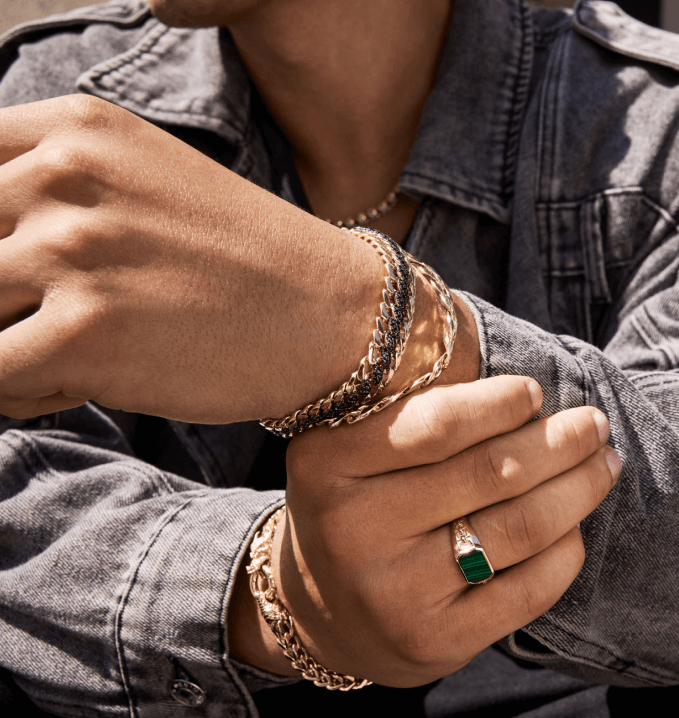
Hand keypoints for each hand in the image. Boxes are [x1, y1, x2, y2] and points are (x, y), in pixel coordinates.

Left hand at [0, 96, 384, 421]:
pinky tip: (84, 380)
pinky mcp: (85, 331)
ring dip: (12, 344)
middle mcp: (64, 177)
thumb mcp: (144, 187)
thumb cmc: (245, 261)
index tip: (24, 274)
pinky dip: (25, 388)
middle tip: (60, 316)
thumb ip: (52, 198)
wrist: (326, 313)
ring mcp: (71, 252)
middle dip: (3, 299)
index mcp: (76, 130)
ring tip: (78, 349)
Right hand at [230, 376, 620, 685]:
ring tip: (604, 464)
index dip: (500, 404)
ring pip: (517, 528)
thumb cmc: (351, 506)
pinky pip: (527, 591)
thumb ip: (413, 414)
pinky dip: (565, 552)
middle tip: (594, 423)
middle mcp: (354, 529)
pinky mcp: (434, 641)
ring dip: (578, 489)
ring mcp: (394, 592)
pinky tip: (575, 526)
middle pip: (488, 474)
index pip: (436, 424)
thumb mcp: (351, 447)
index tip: (536, 392)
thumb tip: (521, 395)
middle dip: (560, 443)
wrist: (322, 606)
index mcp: (328, 463)